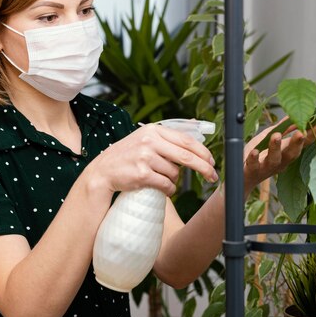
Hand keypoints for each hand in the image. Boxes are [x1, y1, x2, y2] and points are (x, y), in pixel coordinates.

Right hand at [88, 124, 217, 197]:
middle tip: (212, 176)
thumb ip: (167, 136)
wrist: (103, 171)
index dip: (203, 152)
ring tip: (161, 179)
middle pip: (186, 156)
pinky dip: (168, 189)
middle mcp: (150, 141)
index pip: (186, 140)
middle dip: (203, 168)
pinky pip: (166, 185)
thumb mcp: (145, 138)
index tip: (212, 161)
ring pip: (175, 173)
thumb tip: (195, 127)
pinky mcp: (142, 175)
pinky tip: (162, 188)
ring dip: (174, 180)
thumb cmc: (127, 156)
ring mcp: (145, 158)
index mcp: (153, 130)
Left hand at [243, 119, 315, 194]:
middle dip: (298, 142)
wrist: (241, 178)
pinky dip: (253, 158)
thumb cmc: (258, 156)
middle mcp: (280, 162)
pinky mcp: (251, 171)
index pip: (303, 142)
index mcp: (287, 153)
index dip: (314, 134)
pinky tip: (254, 151)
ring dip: (276, 148)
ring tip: (276, 136)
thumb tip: (294, 113)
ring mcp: (266, 167)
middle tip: (302, 132)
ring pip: (274, 159)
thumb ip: (282, 129)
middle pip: (292, 153)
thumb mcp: (269, 139)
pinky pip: (253, 165)